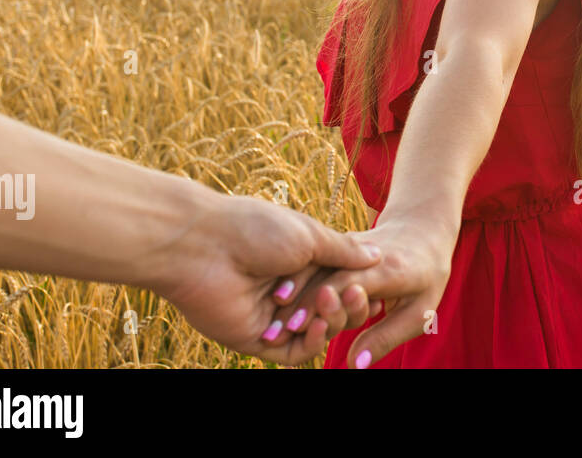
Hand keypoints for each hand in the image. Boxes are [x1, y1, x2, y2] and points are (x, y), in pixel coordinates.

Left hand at [148, 192, 382, 364]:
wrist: (205, 245)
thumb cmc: (256, 229)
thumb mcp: (310, 236)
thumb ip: (343, 252)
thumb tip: (377, 256)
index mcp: (297, 264)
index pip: (337, 284)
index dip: (356, 286)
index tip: (375, 282)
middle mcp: (286, 292)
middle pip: (329, 310)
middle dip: (345, 305)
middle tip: (350, 293)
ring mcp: (271, 317)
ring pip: (314, 333)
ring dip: (330, 323)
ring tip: (329, 306)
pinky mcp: (255, 339)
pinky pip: (293, 352)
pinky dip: (311, 343)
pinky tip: (318, 327)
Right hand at [268, 209, 458, 367]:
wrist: (423, 228)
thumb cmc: (427, 276)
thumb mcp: (421, 311)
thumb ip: (387, 337)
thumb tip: (356, 366)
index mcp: (388, 269)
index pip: (348, 284)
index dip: (321, 305)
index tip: (297, 328)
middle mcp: (364, 255)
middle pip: (326, 277)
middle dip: (300, 305)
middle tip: (277, 332)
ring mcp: (347, 247)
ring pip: (314, 268)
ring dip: (291, 293)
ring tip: (271, 321)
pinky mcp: (336, 246)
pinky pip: (313, 262)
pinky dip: (294, 281)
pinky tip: (274, 301)